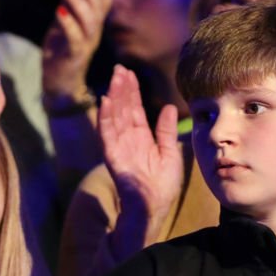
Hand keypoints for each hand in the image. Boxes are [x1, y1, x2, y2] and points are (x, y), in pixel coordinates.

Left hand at [42, 0, 111, 97]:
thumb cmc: (62, 49)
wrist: (59, 83)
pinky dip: (67, 23)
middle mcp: (94, 33)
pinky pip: (74, 38)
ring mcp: (85, 45)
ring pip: (89, 22)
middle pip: (100, 9)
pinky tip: (59, 10)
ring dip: (78, 2)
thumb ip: (69, 1)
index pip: (104, 2)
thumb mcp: (64, 21)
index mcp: (93, 25)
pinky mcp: (73, 56)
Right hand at [99, 65, 183, 256]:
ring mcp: (118, 145)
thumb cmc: (162, 184)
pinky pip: (106, 133)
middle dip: (121, 88)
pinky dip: (105, 117)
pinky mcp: (112, 154)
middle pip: (122, 108)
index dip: (131, 91)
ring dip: (113, 97)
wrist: (154, 206)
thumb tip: (169, 107)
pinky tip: (105, 101)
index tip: (129, 73)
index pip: (133, 108)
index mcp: (141, 136)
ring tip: (115, 79)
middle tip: (120, 69)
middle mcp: (127, 137)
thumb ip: (166, 130)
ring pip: (114, 115)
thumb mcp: (170, 153)